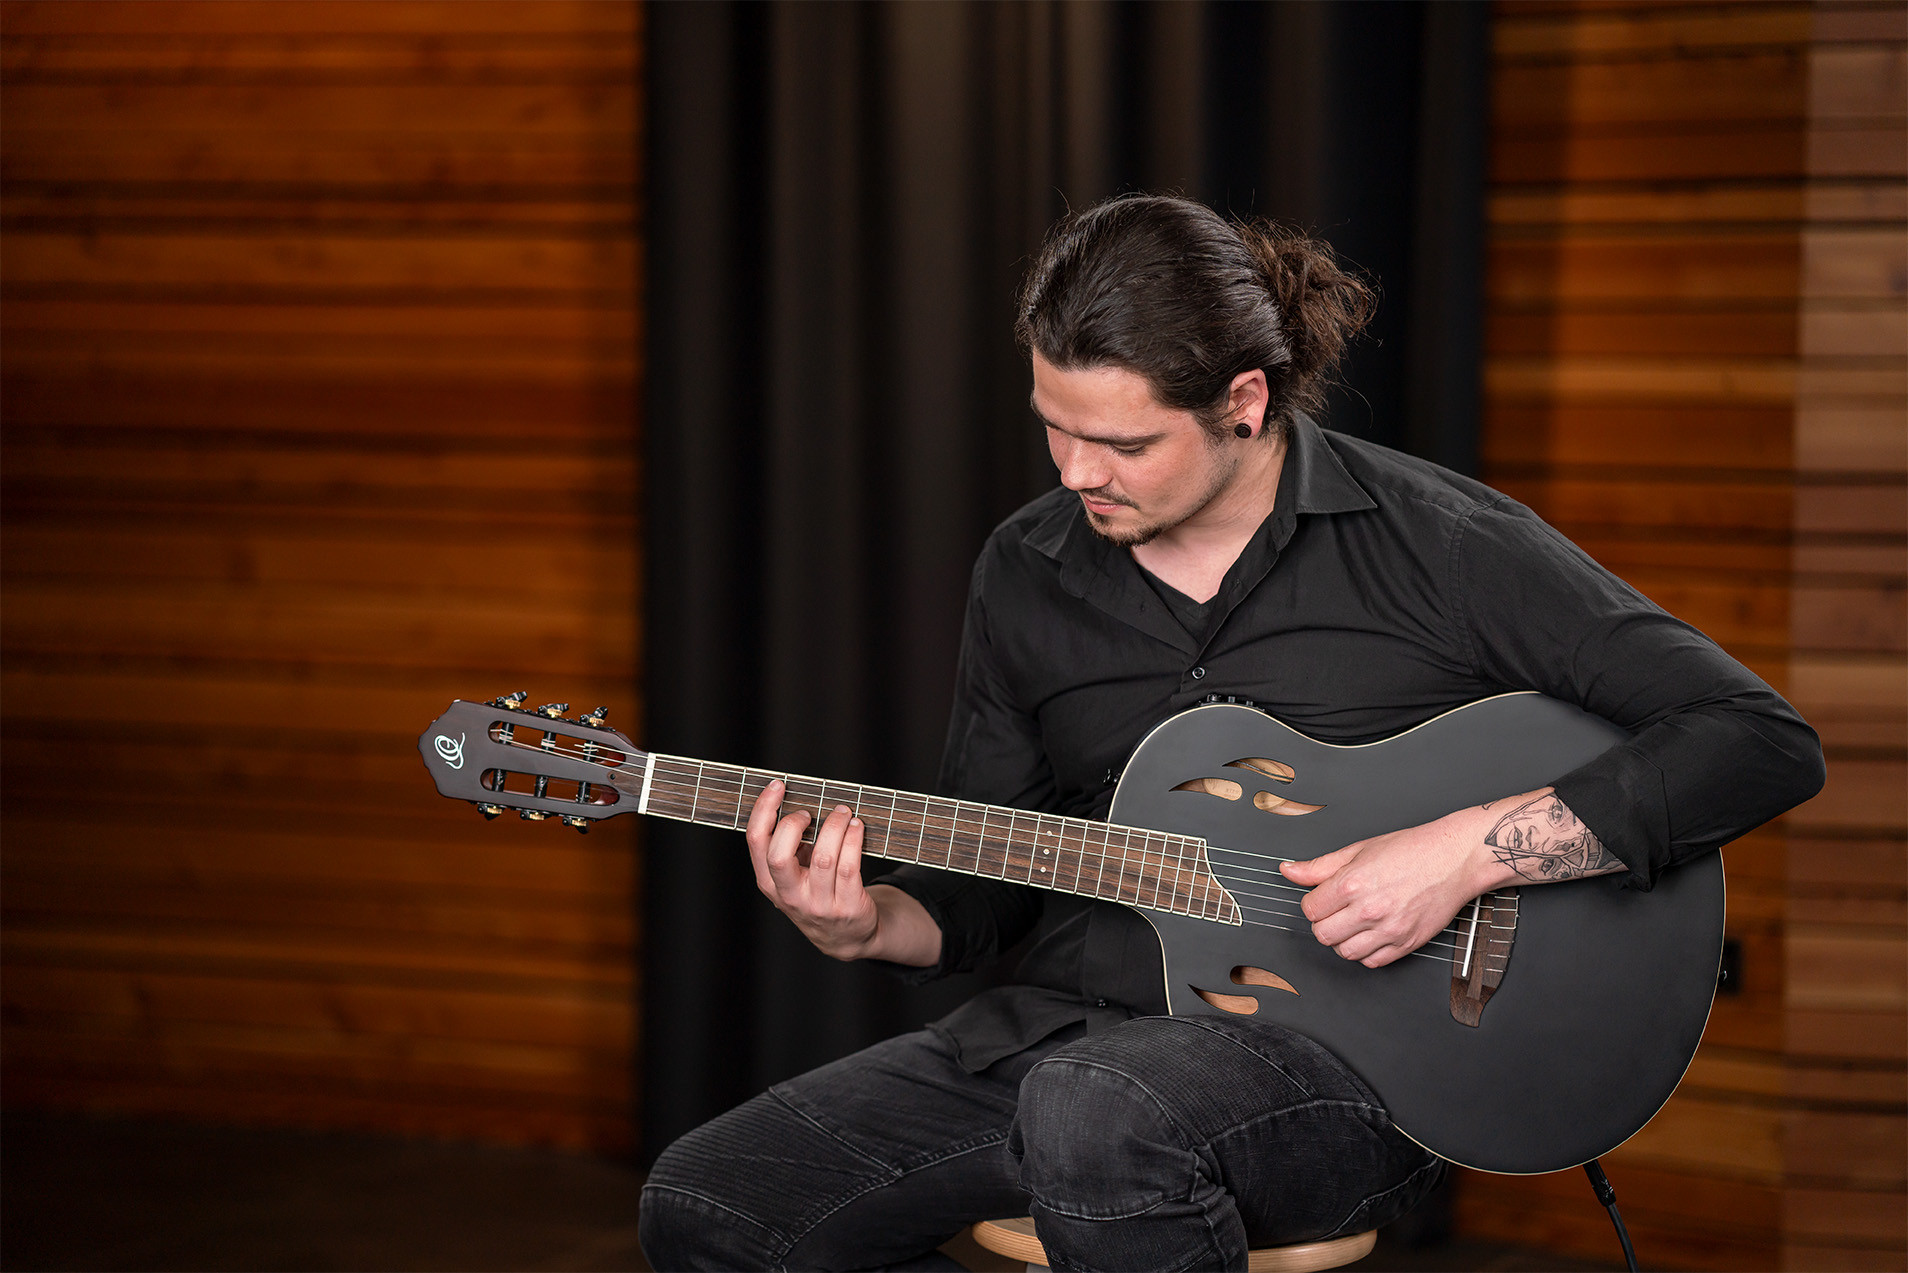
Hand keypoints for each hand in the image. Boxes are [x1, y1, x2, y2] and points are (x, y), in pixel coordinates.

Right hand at [746, 781, 879, 959]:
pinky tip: (856, 827)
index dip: (764, 809)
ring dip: (834, 826)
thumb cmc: (817, 894)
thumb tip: (797, 801)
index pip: (756, 842)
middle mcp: (790, 896)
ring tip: (842, 813)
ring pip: (824, 857)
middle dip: (793, 823)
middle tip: (809, 812)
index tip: (778, 786)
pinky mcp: (848, 906)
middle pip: (779, 855)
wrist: (847, 937)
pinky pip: (850, 866)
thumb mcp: (792, 878)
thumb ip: (789, 847)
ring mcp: (819, 904)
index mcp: (770, 883)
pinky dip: (853, 839)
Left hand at [1279, 803, 1502, 967]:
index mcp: (1352, 883)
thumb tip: (1289, 870)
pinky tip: (1370, 935)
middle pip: (1323, 935)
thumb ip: (1319, 866)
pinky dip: (1366, 952)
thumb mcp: (1359, 850)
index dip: (1313, 904)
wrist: (1453, 858)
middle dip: (1324, 923)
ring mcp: (1389, 929)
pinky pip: (1372, 962)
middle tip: (1336, 911)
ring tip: (1353, 923)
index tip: (1322, 899)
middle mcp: (1369, 909)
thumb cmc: (1411, 850)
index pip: (1311, 910)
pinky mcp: (1407, 943)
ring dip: (1343, 940)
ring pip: (1345, 952)